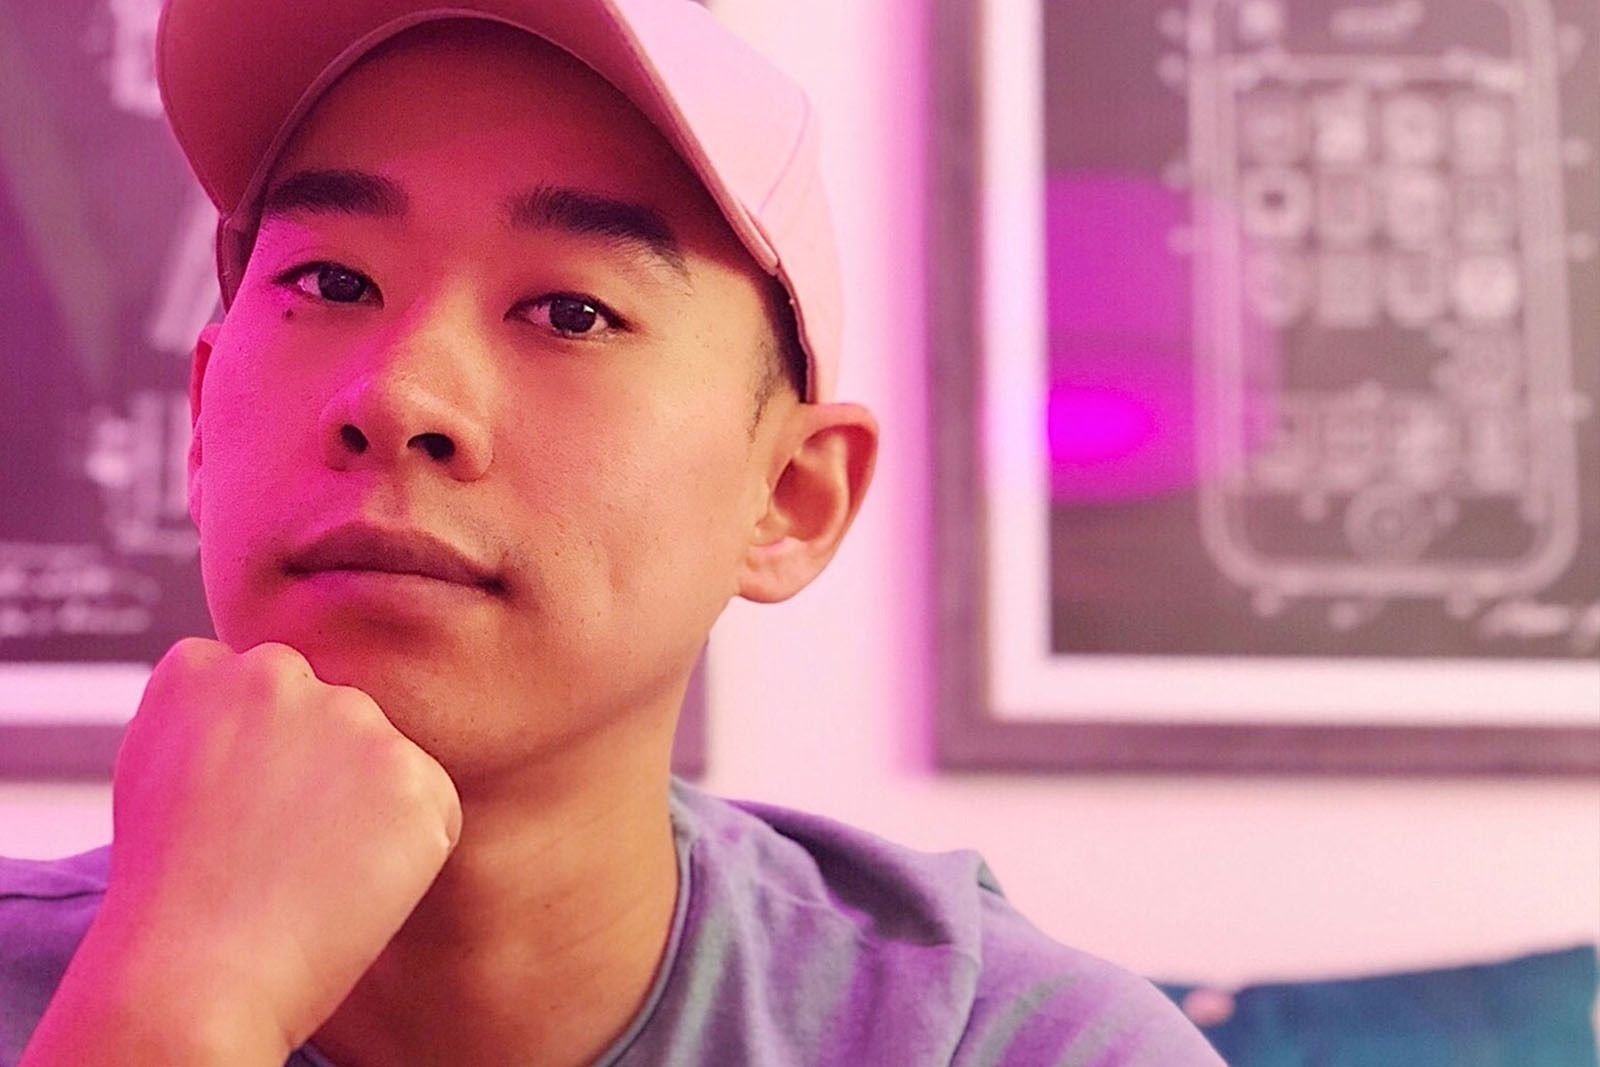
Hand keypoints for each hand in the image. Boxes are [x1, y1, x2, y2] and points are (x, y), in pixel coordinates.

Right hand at [21, 638, 461, 1064]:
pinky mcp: (413, 773)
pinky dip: (410, 847)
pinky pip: (430, 806)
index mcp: (202, 670)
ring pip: (381, 758)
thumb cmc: (169, 898)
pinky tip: (353, 885)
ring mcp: (352, 720)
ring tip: (307, 871)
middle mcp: (278, 674)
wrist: (196, 975)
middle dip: (319, 770)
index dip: (253, 755)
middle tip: (275, 848)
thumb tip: (264, 712)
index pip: (254, 685)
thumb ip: (212, 719)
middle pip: (328, 714)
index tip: (235, 807)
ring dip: (366, 805)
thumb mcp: (155, 775)